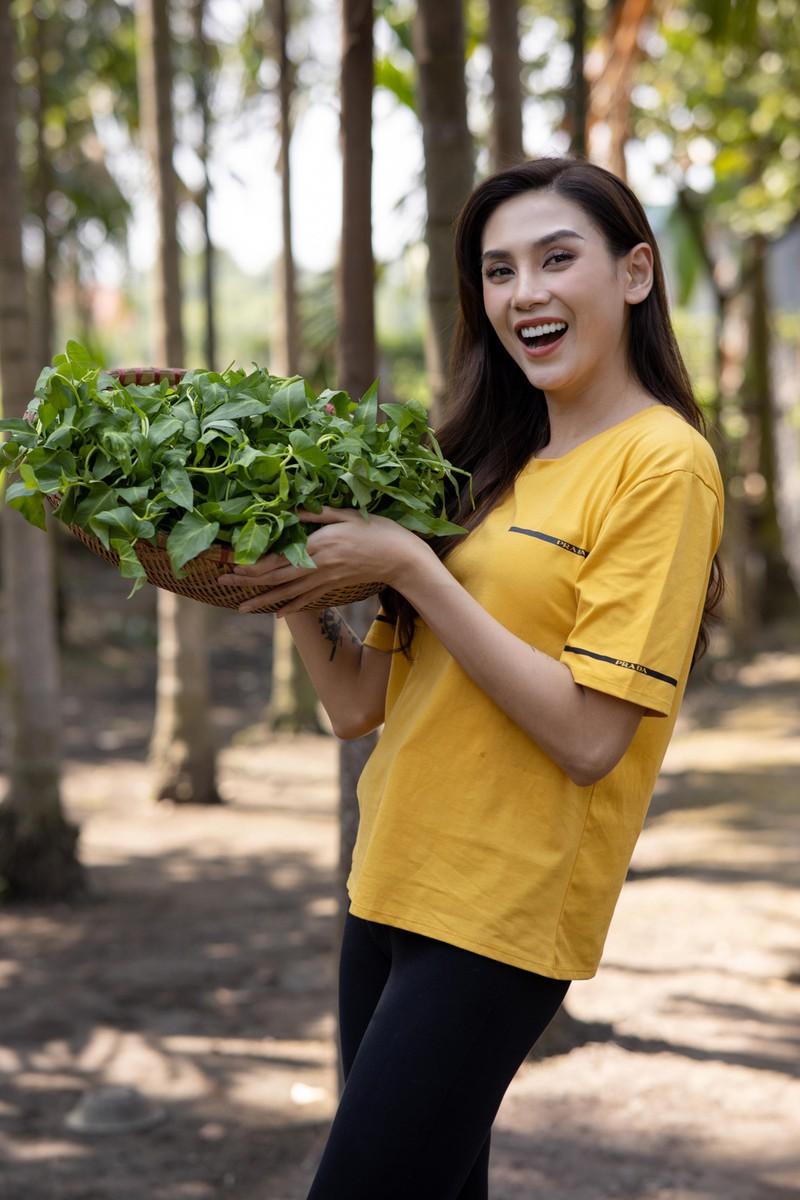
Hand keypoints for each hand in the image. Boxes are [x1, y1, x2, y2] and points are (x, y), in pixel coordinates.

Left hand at [216, 506, 429, 613]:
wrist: (401, 558)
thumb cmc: (377, 531)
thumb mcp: (346, 514)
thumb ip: (316, 513)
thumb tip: (289, 510)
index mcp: (318, 545)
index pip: (277, 557)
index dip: (251, 562)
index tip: (230, 562)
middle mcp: (317, 566)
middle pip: (275, 576)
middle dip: (247, 581)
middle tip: (221, 584)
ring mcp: (326, 580)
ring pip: (287, 592)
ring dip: (262, 600)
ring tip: (241, 607)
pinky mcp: (334, 587)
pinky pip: (308, 600)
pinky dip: (291, 608)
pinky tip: (278, 615)